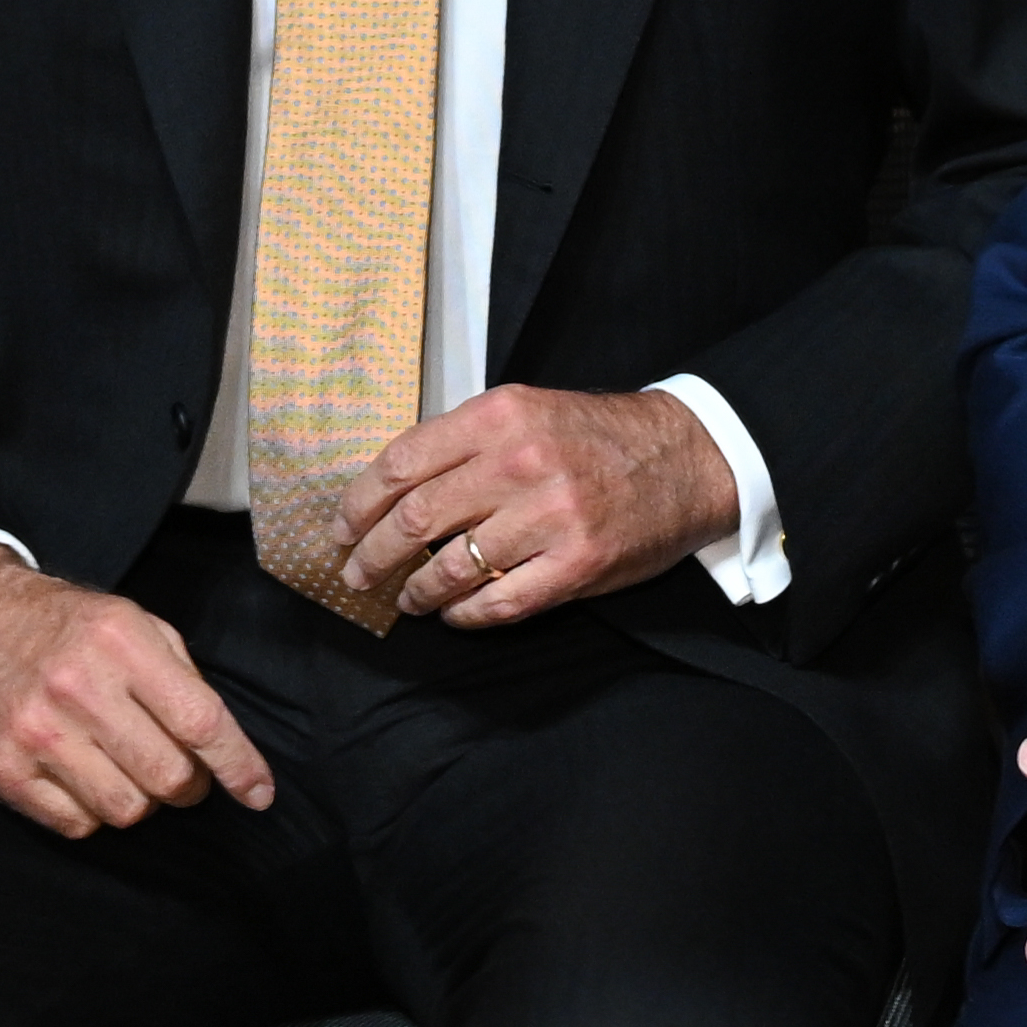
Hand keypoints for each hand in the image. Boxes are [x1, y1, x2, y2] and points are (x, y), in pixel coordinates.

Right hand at [0, 541, 277, 837]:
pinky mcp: (1, 769)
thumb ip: (178, 675)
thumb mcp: (129, 620)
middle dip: (188, 785)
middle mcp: (78, 686)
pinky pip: (76, 825)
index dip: (239, 766)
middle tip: (178, 772)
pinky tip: (81, 778)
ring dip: (139, 800)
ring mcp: (35, 731)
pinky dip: (91, 812)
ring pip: (126, 810)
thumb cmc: (60, 625)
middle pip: (169, 777)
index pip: (201, 721)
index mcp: (121, 641)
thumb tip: (222, 745)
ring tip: (123, 770)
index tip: (259, 794)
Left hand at [331, 384, 737, 627]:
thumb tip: (392, 488)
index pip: (401, 463)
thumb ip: (464, 442)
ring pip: (451, 568)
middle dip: (372, 555)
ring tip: (408, 599)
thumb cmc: (596, 437)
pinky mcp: (577, 564)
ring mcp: (550, 516)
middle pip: (415, 519)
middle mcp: (520, 462)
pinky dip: (465, 615)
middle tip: (356, 575)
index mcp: (499, 417)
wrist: (685, 456)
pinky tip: (455, 615)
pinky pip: (499, 603)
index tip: (341, 528)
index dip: (358, 503)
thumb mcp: (527, 411)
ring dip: (417, 592)